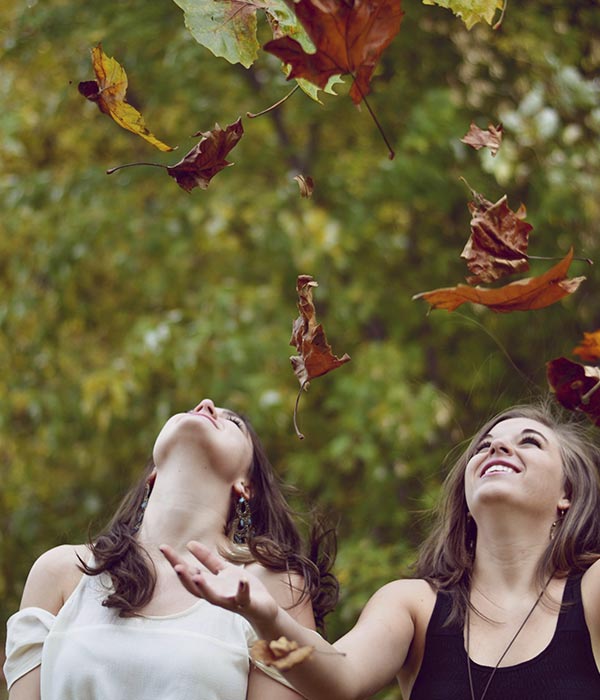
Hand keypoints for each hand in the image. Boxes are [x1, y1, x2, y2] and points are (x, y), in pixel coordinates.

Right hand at [160, 541, 278, 625]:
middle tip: (176, 566)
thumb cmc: (240, 588)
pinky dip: (242, 589)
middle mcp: (215, 594)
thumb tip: (189, 544)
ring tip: (197, 576)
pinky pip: (243, 597)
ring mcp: (230, 600)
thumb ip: (207, 559)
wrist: (262, 607)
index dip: (175, 561)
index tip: (163, 547)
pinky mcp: (245, 603)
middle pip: (195, 587)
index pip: (189, 572)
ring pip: (213, 597)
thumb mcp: (223, 570)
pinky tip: (243, 579)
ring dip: (205, 588)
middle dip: (185, 578)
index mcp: (209, 584)